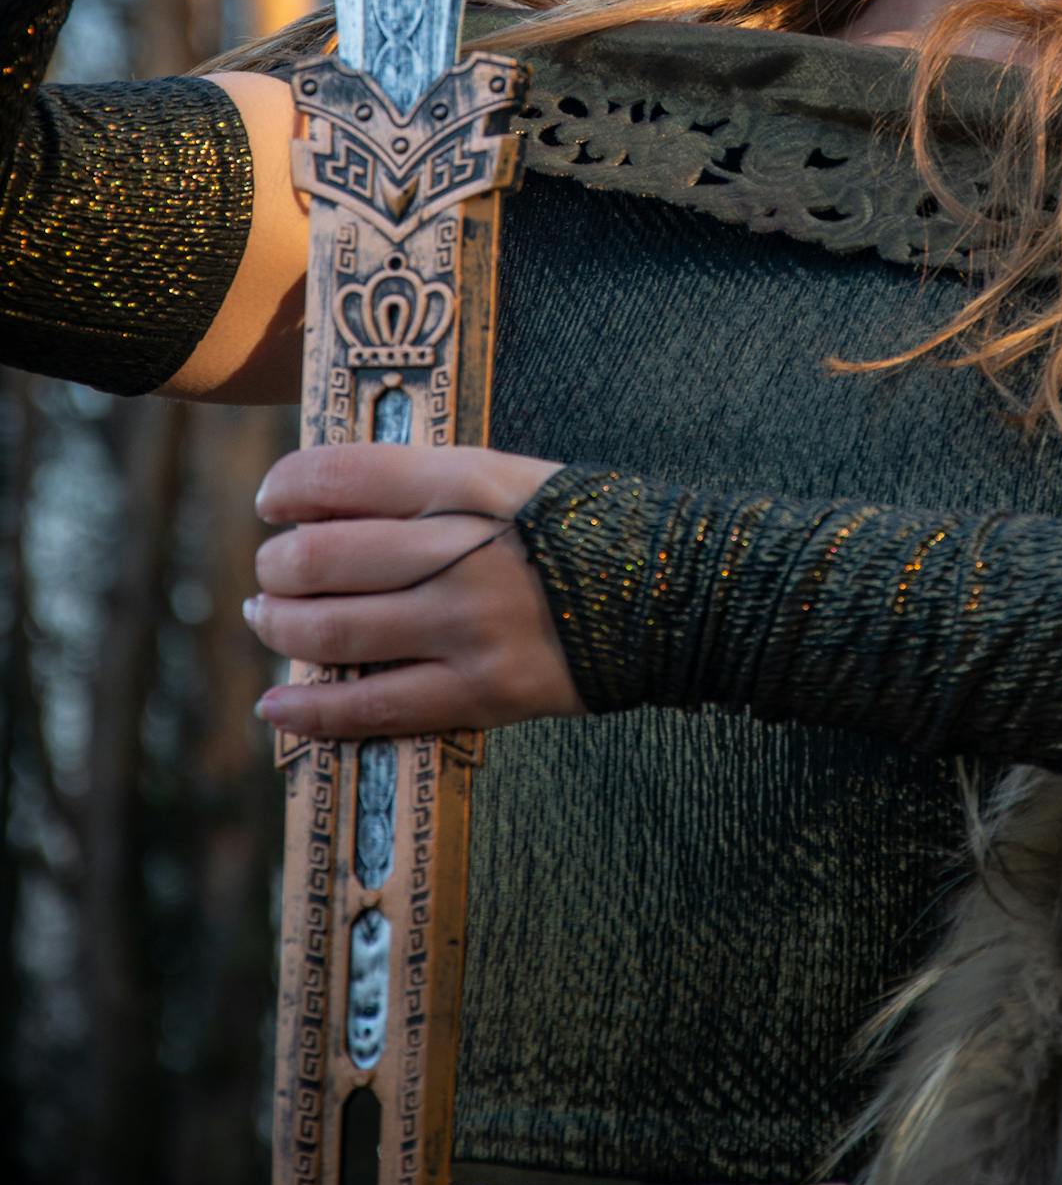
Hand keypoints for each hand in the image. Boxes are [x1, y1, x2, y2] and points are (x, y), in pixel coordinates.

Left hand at [245, 442, 578, 738]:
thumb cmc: (579, 526)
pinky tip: (278, 704)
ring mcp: (470, 626)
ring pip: (335, 631)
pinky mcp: (483, 691)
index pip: (343, 475)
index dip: (288, 487)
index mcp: (470, 484)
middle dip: (276, 565)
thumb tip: (326, 500)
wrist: (671, 592)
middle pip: (322, 557)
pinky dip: (312, 710)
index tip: (272, 500)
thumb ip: (425, 486)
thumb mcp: (508, 477)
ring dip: (280, 626)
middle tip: (270, 569)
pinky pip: (376, 706)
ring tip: (267, 617)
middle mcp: (462, 551)